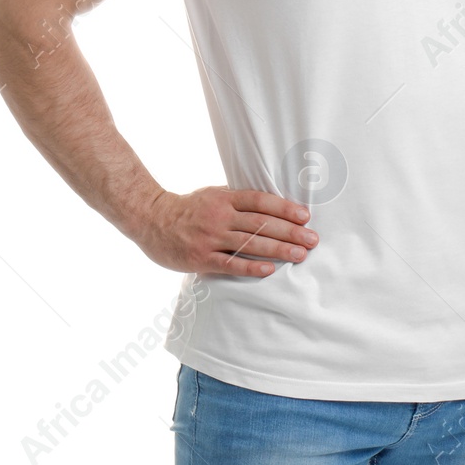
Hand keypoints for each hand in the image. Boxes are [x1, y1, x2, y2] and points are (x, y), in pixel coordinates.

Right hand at [129, 186, 319, 275]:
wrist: (151, 219)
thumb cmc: (188, 207)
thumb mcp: (213, 194)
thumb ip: (238, 199)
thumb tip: (270, 202)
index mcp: (225, 198)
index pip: (260, 201)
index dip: (284, 208)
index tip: (305, 216)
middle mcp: (220, 216)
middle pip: (261, 223)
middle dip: (290, 232)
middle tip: (312, 239)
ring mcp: (210, 238)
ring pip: (250, 244)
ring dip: (278, 249)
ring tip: (300, 254)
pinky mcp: (201, 258)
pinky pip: (230, 264)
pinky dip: (251, 267)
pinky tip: (270, 269)